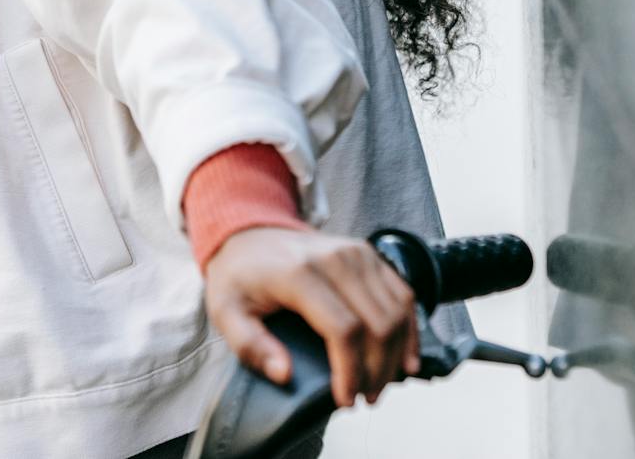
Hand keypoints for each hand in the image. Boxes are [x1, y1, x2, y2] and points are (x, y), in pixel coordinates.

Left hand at [203, 225, 420, 408]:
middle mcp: (336, 259)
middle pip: (378, 324)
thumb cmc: (240, 276)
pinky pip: (403, 294)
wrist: (251, 234)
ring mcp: (357, 253)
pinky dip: (409, 329)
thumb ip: (250, 346)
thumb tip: (284, 374)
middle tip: (366, 398)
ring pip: (397, 312)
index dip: (351, 372)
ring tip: (379, 384)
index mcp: (301, 274)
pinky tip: (404, 359)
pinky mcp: (369, 254)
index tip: (345, 400)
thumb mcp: (226, 312)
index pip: (344, 330)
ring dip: (396, 355)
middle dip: (378, 370)